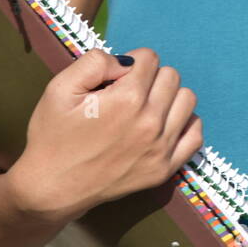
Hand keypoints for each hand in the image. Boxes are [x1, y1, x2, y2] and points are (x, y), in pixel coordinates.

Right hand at [7, 48, 203, 221]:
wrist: (52, 188)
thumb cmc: (53, 136)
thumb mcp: (60, 88)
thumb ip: (95, 62)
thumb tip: (126, 63)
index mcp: (127, 99)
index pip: (149, 58)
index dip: (129, 64)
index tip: (113, 80)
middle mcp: (151, 122)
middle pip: (170, 76)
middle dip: (149, 78)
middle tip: (126, 94)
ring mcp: (161, 148)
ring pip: (187, 99)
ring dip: (168, 97)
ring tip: (144, 108)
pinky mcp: (165, 169)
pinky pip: (195, 135)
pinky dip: (184, 124)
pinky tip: (163, 125)